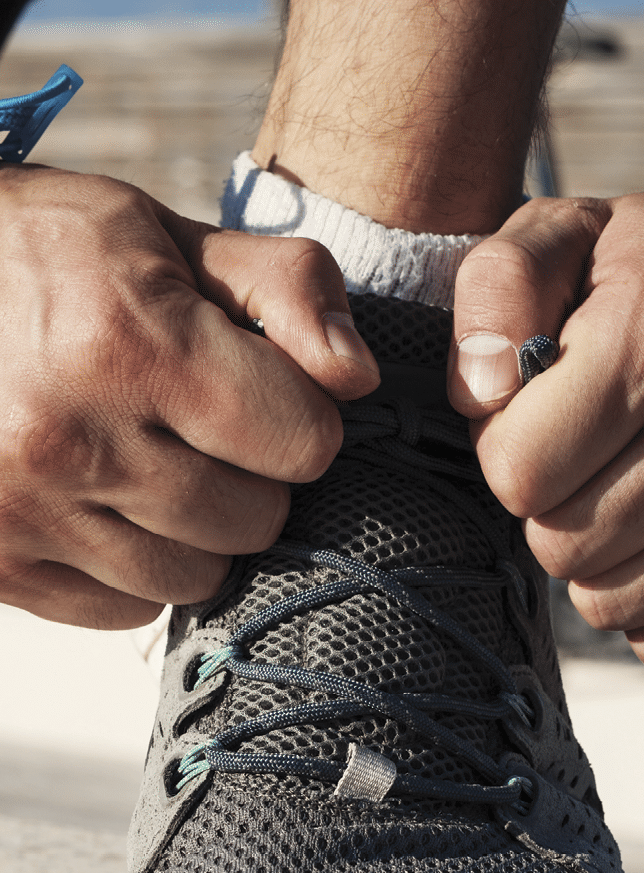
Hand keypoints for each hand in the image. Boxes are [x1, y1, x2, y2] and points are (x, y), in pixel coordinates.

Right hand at [0, 165, 380, 627]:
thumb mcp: (169, 237)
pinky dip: (133, 571)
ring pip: (201, 579)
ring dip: (196, 532)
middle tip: (190, 424)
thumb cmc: (51, 261)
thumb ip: (285, 289)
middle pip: (258, 521)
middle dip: (249, 475)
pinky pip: (131, 612)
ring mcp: (26, 513)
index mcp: (126, 343)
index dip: (298, 414)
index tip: (256, 388)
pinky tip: (98, 504)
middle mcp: (70, 439)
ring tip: (144, 462)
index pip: (305, 444)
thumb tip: (359, 378)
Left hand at [448, 193, 643, 670]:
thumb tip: (478, 397)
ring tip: (629, 499)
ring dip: (599, 566)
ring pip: (614, 607)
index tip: (543, 422)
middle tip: (589, 463)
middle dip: (553, 511)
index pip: (520, 473)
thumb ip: (498, 287)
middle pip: (563, 547)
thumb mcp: (579, 234)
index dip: (509, 453)